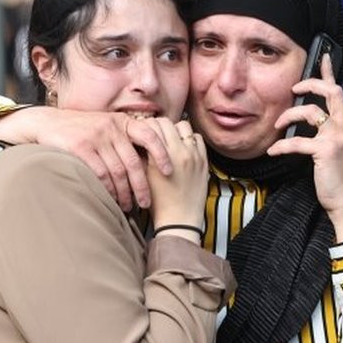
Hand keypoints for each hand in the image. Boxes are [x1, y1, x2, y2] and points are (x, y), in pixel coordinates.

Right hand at [0, 107, 173, 210]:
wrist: (47, 123)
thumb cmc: (82, 130)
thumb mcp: (106, 126)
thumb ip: (124, 139)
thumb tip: (149, 162)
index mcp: (122, 122)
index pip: (150, 135)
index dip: (162, 154)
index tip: (168, 172)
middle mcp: (111, 127)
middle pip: (133, 162)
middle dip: (142, 186)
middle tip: (146, 203)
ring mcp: (96, 136)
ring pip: (117, 171)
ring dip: (124, 192)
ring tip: (128, 206)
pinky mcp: (80, 147)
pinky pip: (100, 173)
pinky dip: (107, 189)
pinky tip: (111, 199)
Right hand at [146, 119, 207, 241]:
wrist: (179, 220)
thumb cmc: (158, 202)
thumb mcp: (143, 176)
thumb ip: (141, 155)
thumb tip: (139, 139)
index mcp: (162, 155)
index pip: (152, 125)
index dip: (144, 126)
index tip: (142, 132)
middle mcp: (179, 151)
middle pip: (166, 122)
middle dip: (158, 126)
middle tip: (155, 134)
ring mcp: (194, 155)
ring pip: (183, 126)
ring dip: (175, 130)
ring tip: (170, 140)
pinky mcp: (203, 161)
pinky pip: (198, 138)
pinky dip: (190, 139)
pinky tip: (183, 148)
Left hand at [266, 54, 342, 241]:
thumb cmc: (337, 177)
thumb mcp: (337, 147)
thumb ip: (328, 129)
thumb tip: (310, 116)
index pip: (340, 91)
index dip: (329, 72)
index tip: (323, 57)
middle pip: (330, 91)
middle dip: (310, 83)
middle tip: (293, 88)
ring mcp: (339, 136)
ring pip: (310, 111)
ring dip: (289, 116)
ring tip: (278, 126)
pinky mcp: (326, 150)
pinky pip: (297, 141)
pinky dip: (282, 146)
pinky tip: (273, 151)